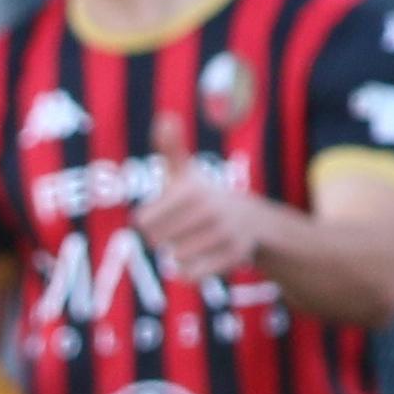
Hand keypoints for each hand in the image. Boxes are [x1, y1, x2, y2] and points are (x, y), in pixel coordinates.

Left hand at [132, 104, 275, 282]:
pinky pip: (191, 276)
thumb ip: (170, 148)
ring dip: (180, 254)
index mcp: (191, 190)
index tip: (169, 212)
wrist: (250, 221)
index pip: (143, 222)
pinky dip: (189, 272)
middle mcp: (209, 210)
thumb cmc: (204, 197)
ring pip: (174, 259)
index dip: (151, 221)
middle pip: (157, 241)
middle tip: (186, 227)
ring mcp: (224, 234)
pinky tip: (202, 258)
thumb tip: (166, 117)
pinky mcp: (234, 256)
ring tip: (198, 239)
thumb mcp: (185, 172)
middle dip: (166, 238)